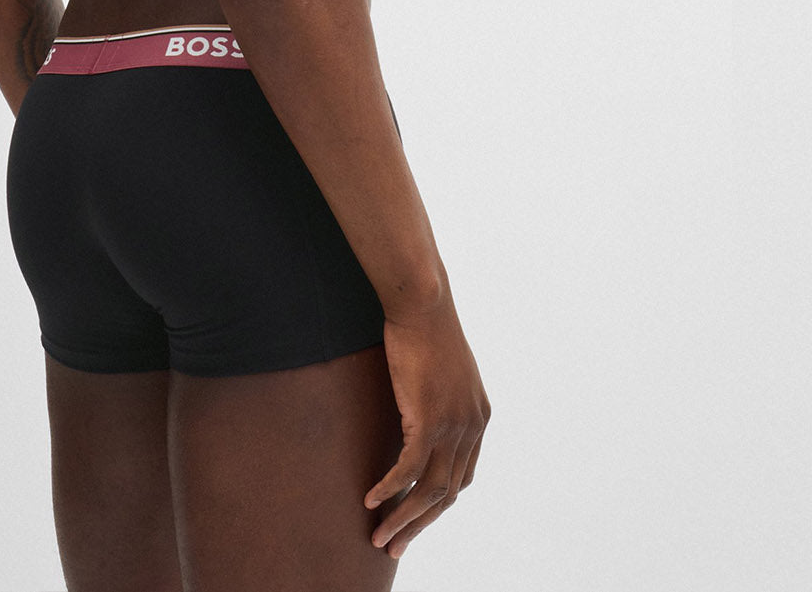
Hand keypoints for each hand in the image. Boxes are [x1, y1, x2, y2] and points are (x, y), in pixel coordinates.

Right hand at [364, 289, 490, 558]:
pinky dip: (389, 488)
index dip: (437, 503)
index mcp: (479, 417)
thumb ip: (439, 398)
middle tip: (394, 546)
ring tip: (379, 537)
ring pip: (429, 489)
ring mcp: (453, 424)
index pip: (462, 477)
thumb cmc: (425, 328)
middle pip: (448, 493)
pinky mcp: (429, 417)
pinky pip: (408, 467)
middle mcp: (472, 426)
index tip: (413, 518)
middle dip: (420, 524)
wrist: (423, 302)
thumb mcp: (442, 370)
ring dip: (403, 518)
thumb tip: (419, 410)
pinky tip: (370, 500)